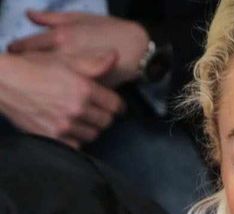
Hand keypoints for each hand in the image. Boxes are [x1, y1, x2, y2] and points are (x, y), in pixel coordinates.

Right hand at [0, 52, 123, 148]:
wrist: (3, 81)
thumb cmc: (33, 67)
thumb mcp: (66, 60)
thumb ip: (94, 63)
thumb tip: (115, 57)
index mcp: (84, 89)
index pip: (115, 106)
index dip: (116, 105)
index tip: (113, 106)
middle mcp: (77, 109)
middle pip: (106, 122)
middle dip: (104, 116)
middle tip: (97, 112)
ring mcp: (64, 125)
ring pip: (92, 135)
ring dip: (90, 128)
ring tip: (82, 120)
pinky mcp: (52, 137)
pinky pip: (76, 146)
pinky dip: (76, 140)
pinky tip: (71, 131)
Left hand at [8, 11, 149, 85]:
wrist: (138, 50)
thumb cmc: (111, 30)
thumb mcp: (81, 18)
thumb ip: (53, 18)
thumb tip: (29, 15)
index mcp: (61, 37)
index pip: (24, 46)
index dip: (16, 51)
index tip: (13, 54)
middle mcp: (65, 58)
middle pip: (32, 68)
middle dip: (24, 70)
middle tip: (24, 71)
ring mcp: (76, 77)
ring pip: (48, 84)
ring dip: (40, 86)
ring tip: (39, 86)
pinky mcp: (87, 92)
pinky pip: (68, 94)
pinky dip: (60, 96)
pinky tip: (58, 96)